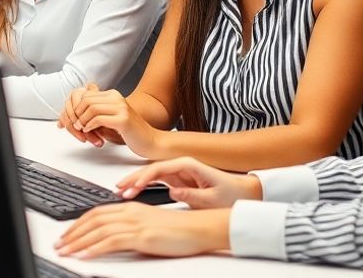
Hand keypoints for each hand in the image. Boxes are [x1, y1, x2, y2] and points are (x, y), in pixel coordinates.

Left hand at [55, 203, 229, 258]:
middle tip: (59, 244)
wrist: (200, 228)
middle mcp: (129, 212)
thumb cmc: (179, 229)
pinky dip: (94, 248)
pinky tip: (84, 255)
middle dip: (72, 233)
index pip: (96, 213)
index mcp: (130, 208)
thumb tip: (112, 238)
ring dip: (77, 242)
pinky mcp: (142, 236)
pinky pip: (111, 241)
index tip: (67, 234)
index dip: (78, 223)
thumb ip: (130, 228)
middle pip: (92, 220)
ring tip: (65, 251)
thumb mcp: (149, 225)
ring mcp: (135, 223)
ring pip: (97, 230)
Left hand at [63, 85, 158, 156]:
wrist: (151, 141)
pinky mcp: (123, 120)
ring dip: (82, 120)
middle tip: (75, 125)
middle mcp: (117, 98)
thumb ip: (98, 111)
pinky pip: (98, 119)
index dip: (77, 107)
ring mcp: (121, 108)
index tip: (74, 119)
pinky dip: (89, 126)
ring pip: (91, 108)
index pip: (87, 95)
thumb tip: (78, 110)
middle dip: (77, 113)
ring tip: (81, 128)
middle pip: (87, 100)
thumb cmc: (131, 132)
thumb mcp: (111, 117)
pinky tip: (88, 131)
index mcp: (114, 95)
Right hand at [116, 157, 260, 208]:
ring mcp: (178, 173)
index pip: (160, 168)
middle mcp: (180, 166)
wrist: (243, 193)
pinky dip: (144, 187)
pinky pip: (156, 182)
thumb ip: (191, 195)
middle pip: (151, 169)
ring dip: (136, 183)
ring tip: (121, 191)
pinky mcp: (177, 181)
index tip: (134, 187)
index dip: (145, 177)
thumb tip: (172, 192)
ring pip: (151, 175)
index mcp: (188, 164)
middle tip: (119, 188)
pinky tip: (133, 192)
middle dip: (134, 178)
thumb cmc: (231, 194)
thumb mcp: (212, 198)